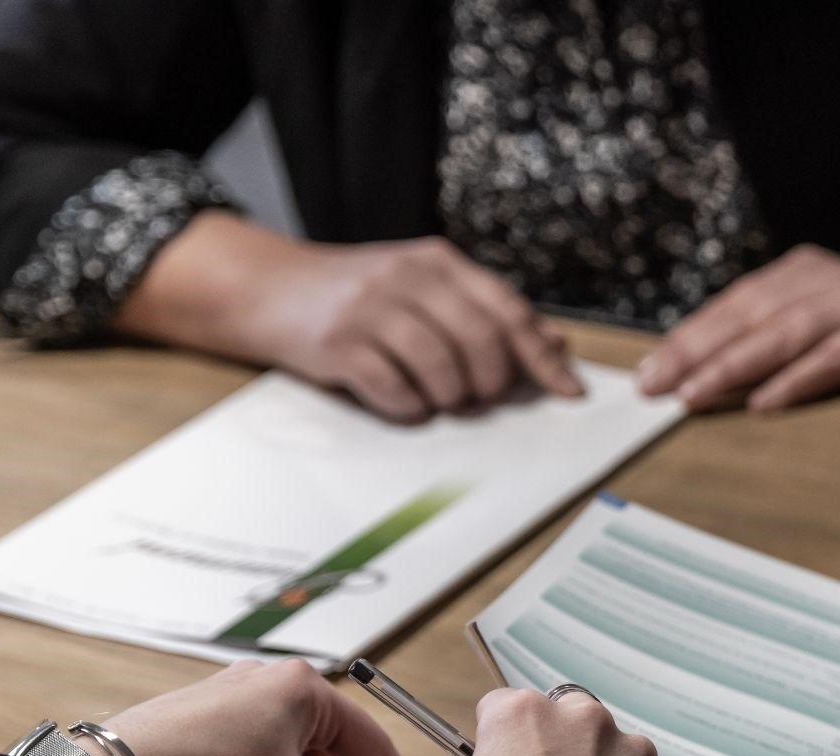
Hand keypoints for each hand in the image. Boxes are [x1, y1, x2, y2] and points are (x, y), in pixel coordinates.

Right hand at [253, 236, 584, 419]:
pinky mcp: (338, 344)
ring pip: (441, 368)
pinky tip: (405, 403)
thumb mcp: (425, 288)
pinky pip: (394, 390)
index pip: (508, 311)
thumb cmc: (360, 295)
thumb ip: (486, 312)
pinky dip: (410, 408)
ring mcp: (370, 309)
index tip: (569, 392)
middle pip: (481, 341)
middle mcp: (408, 278)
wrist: (270, 288)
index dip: (542, 357)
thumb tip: (554, 342)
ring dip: (451, 398)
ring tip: (440, 399)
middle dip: (492, 383)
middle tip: (480, 398)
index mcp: (439, 262)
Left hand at [634, 244, 839, 411]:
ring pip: (785, 334)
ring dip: (736, 366)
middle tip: (659, 386)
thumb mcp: (809, 325)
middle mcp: (822, 279)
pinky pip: (834, 359)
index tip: (651, 370)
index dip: (688, 337)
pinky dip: (797, 380)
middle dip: (698, 351)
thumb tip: (694, 375)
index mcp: (796, 272)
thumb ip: (761, 341)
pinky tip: (765, 403)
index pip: (731, 304)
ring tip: (697, 395)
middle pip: (751, 314)